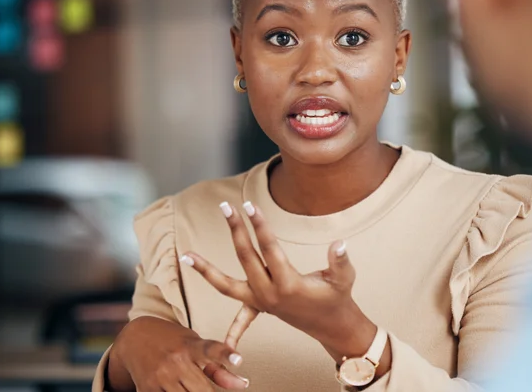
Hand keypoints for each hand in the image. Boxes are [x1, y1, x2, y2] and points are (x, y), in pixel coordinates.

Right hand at [108, 316, 248, 391]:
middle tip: (204, 384)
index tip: (239, 359)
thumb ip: (219, 366)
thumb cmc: (174, 341)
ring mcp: (159, 378)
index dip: (226, 355)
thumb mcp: (196, 345)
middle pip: (203, 390)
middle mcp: (175, 362)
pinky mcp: (146, 390)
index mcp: (190, 346)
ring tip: (188, 383)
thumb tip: (243, 384)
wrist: (135, 339)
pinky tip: (174, 386)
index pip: (211, 350)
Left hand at [181, 201, 378, 362]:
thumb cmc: (339, 297)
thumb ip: (340, 261)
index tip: (250, 206)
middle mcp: (269, 294)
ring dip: (206, 270)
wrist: (333, 326)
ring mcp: (261, 303)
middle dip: (236, 230)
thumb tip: (339, 243)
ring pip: (227, 286)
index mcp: (288, 284)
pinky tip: (209, 319)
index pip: (269, 248)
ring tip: (186, 256)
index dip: (260, 225)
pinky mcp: (260, 308)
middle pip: (246, 258)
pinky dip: (225, 323)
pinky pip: (238, 316)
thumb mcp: (345, 278)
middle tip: (227, 206)